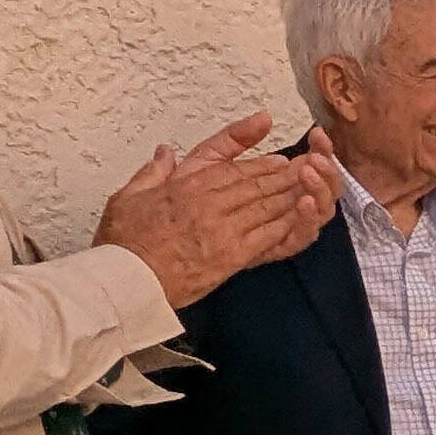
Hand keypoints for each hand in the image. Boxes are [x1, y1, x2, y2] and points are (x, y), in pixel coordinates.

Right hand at [98, 114, 336, 306]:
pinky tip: (300, 218)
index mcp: (187, 185)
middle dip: (285, 175)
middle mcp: (209, 203)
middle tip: (307, 168)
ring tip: (312, 186)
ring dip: (291, 195)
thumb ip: (152, 172)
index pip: (233, 168)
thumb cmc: (123, 243)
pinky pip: (267, 236)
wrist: (125, 280)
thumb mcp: (128, 196)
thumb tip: (164, 154)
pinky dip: (286, 224)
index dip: (260, 164)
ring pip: (266, 206)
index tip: (278, 160)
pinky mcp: (232, 256)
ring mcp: (223, 230)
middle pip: (256, 184)